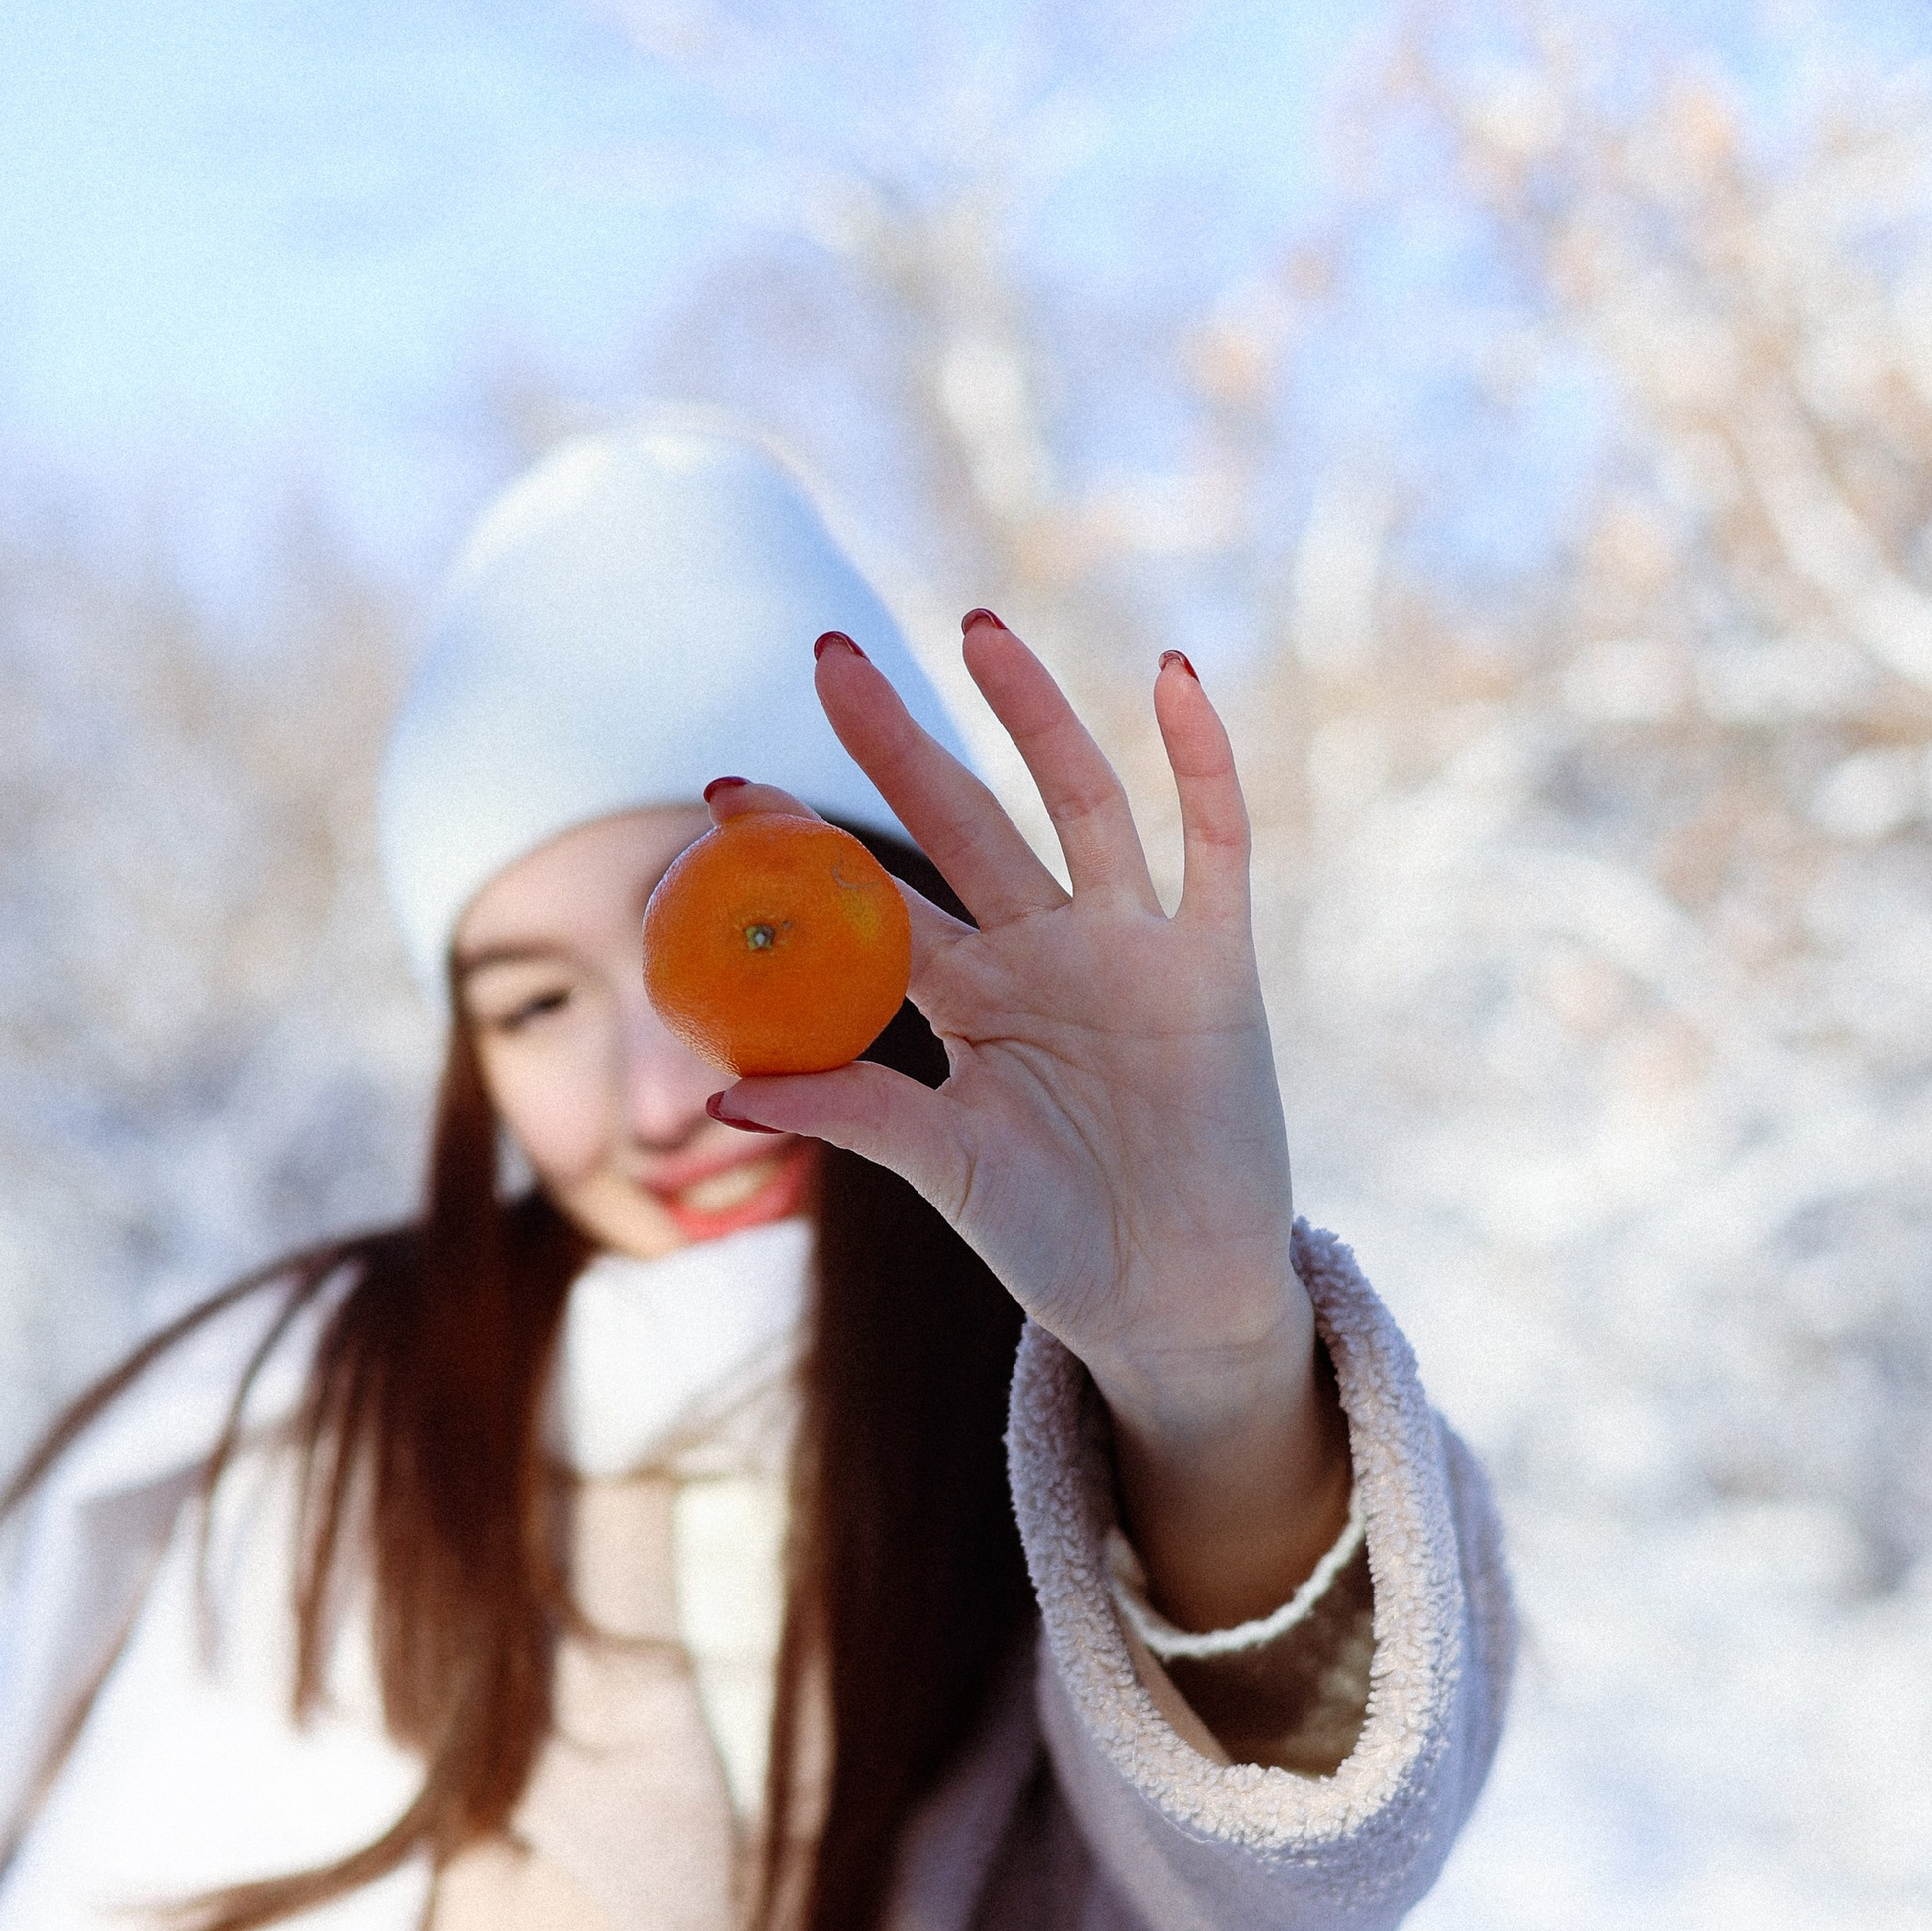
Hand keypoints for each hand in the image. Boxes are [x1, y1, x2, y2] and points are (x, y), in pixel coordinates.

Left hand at [709, 615, 1350, 1630]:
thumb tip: (717, 1097)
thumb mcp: (943, 1172)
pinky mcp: (1215, 968)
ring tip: (977, 627)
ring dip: (1034, 713)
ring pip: (1079, 803)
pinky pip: (1213, 848)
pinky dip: (1203, 765)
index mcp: (969, 1001)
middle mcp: (1043, 954)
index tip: (719, 788)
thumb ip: (850, 1115)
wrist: (1175, 1304)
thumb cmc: (1055, 1242)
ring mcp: (1130, 951)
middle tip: (823, 654)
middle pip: (961, 818)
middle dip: (893, 738)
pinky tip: (1175, 679)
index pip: (871, 899)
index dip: (802, 843)